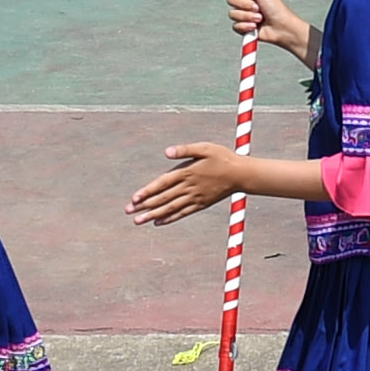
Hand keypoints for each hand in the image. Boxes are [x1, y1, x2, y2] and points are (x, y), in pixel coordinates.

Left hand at [128, 142, 249, 226]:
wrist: (241, 174)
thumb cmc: (222, 157)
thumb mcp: (205, 148)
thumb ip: (185, 150)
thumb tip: (166, 152)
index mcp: (187, 172)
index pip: (162, 183)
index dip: (148, 191)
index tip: (134, 199)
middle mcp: (188, 187)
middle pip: (163, 198)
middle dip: (144, 206)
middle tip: (128, 213)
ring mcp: (194, 197)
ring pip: (170, 208)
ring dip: (153, 215)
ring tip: (138, 221)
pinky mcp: (200, 204)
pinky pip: (182, 213)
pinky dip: (170, 218)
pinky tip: (158, 222)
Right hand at [225, 0, 312, 62]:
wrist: (282, 28)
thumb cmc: (277, 10)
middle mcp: (246, 3)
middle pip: (231, 0)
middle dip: (246, 5)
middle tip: (258, 8)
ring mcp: (244, 16)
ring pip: (233, 14)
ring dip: (248, 16)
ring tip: (260, 18)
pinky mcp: (244, 28)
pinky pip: (235, 26)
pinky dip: (246, 27)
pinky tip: (255, 27)